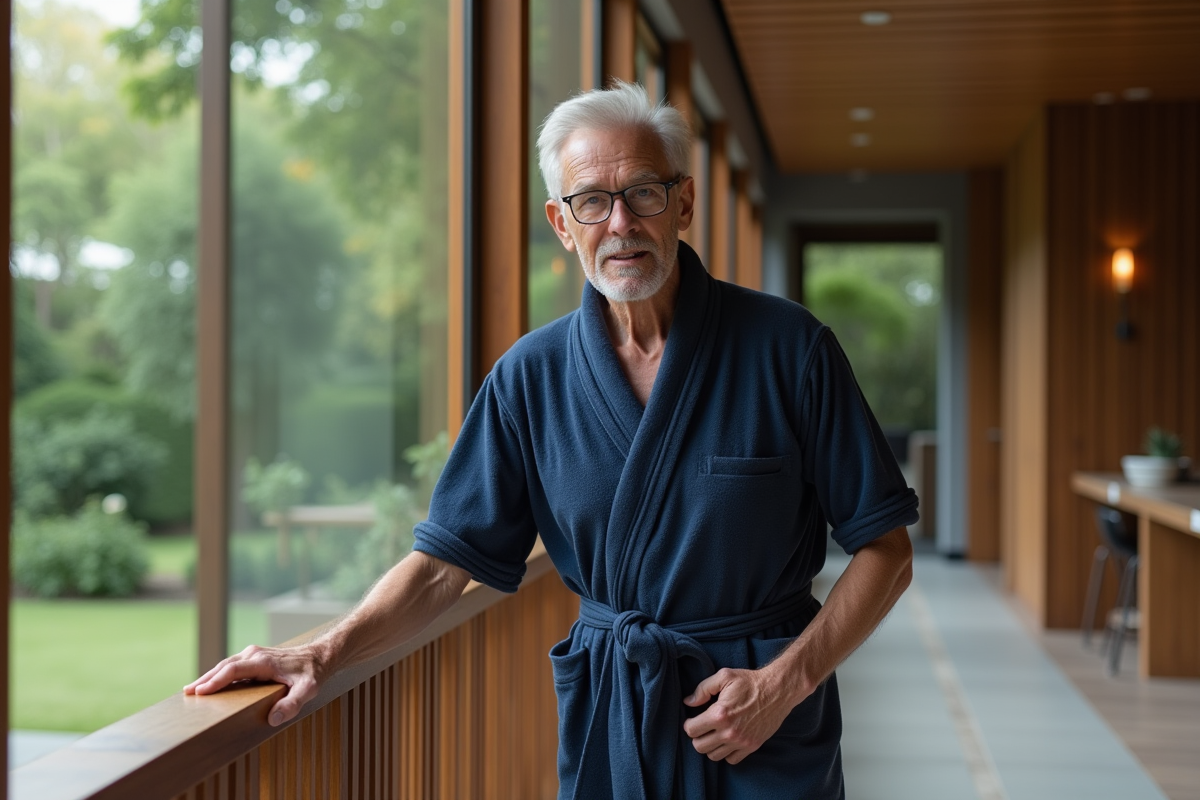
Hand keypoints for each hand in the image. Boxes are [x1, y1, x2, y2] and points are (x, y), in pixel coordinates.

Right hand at [184, 642, 326, 726]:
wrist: (320, 656)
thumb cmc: (312, 673)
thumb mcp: (307, 690)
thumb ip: (292, 704)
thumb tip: (273, 719)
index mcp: (264, 662)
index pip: (233, 670)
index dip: (216, 681)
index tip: (200, 692)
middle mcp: (255, 655)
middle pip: (224, 666)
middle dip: (205, 679)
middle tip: (186, 693)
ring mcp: (254, 654)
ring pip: (226, 664)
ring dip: (209, 676)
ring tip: (192, 690)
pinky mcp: (254, 657)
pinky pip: (232, 666)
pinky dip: (218, 674)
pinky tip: (211, 684)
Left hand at [681, 666, 796, 764]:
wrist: (778, 690)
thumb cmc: (750, 682)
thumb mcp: (724, 677)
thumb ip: (703, 689)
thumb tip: (688, 702)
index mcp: (720, 714)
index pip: (691, 730)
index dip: (689, 724)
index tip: (693, 719)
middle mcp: (729, 732)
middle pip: (699, 746)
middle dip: (697, 736)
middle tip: (703, 727)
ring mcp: (741, 742)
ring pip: (713, 756)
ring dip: (711, 746)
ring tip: (715, 734)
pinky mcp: (752, 746)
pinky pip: (731, 760)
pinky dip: (726, 753)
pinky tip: (727, 740)